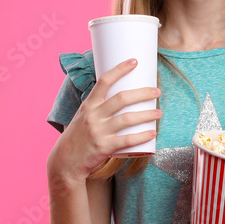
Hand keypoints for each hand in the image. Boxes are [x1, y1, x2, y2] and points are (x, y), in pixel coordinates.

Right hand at [47, 58, 162, 185]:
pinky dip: (142, 136)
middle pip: (122, 99)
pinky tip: (152, 133)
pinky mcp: (104, 148)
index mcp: (88, 105)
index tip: (134, 61)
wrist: (65, 161)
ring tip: (158, 112)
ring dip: (146, 114)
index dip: (120, 69)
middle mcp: (93, 116)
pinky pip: (127, 140)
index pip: (104, 81)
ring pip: (127, 119)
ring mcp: (98, 132)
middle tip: (156, 91)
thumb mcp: (83, 117)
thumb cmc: (78, 137)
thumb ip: (98, 107)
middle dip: (142, 93)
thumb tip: (121, 97)